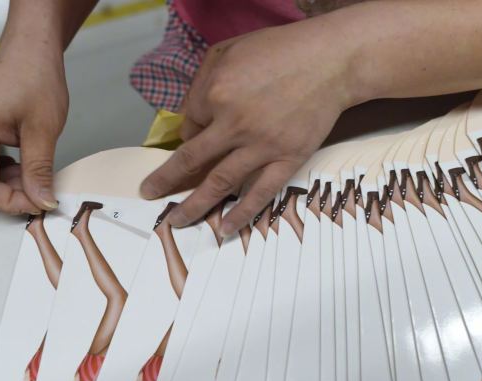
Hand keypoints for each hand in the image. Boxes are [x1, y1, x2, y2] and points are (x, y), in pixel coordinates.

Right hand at [0, 38, 67, 214]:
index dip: (9, 202)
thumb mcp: (43, 129)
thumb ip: (39, 170)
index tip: (39, 204)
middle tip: (34, 196)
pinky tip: (19, 167)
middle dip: (1, 198)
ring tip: (30, 178)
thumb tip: (42, 202)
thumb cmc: (36, 78)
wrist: (30, 50)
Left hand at [140, 18, 354, 234]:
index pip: (191, 121)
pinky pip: (260, 193)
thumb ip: (202, 81)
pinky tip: (224, 229)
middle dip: (167, 180)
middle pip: (191, 160)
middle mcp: (233, 124)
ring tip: (176, 222)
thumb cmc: (279, 50)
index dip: (191, 128)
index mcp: (216, 93)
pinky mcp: (287, 160)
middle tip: (150, 193)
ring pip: (219, 183)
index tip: (201, 130)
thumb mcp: (228, 50)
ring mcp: (261, 146)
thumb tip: (191, 118)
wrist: (331, 60)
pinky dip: (241, 214)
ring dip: (194, 206)